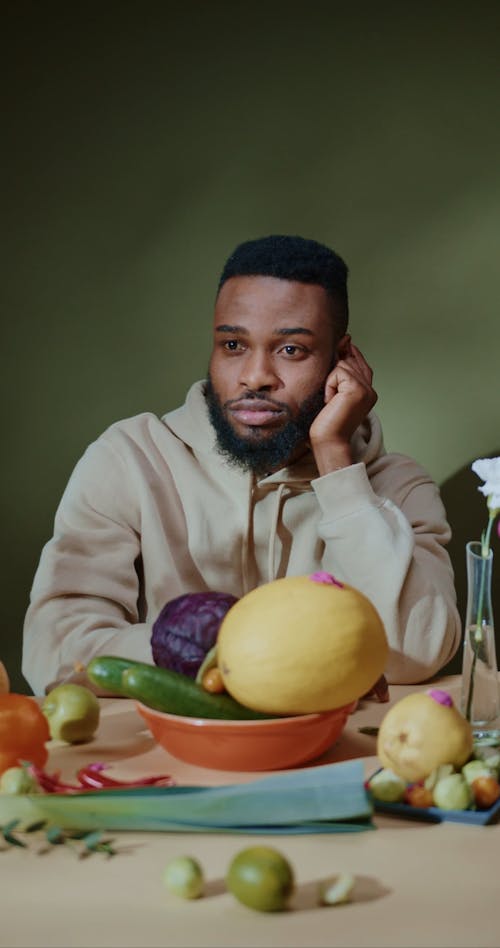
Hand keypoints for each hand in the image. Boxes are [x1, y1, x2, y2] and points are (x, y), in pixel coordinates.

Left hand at [309, 337, 376, 473]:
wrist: (329, 441)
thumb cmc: (327, 422)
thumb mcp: (335, 394)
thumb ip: (341, 376)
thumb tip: (340, 349)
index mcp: (368, 391)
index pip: (360, 362)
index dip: (350, 353)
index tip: (344, 342)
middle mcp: (370, 389)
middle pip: (351, 360)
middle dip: (337, 367)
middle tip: (330, 392)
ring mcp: (366, 389)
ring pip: (344, 364)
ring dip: (330, 381)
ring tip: (330, 401)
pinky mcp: (357, 389)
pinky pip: (338, 372)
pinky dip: (329, 385)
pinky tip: (329, 401)